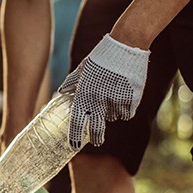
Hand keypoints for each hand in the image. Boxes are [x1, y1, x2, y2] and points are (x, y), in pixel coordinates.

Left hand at [58, 34, 149, 148]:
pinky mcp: (131, 101)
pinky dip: (126, 108)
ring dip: (112, 111)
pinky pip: (127, 113)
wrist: (125, 46)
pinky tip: (125, 94)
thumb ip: (72, 83)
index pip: (76, 123)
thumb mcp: (83, 69)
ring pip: (113, 117)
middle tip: (97, 142)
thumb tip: (61, 91)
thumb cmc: (101, 57)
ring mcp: (115, 102)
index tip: (74, 147)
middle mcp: (98, 102)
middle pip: (97, 130)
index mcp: (83, 96)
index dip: (75, 138)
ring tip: (114, 93)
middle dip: (97, 139)